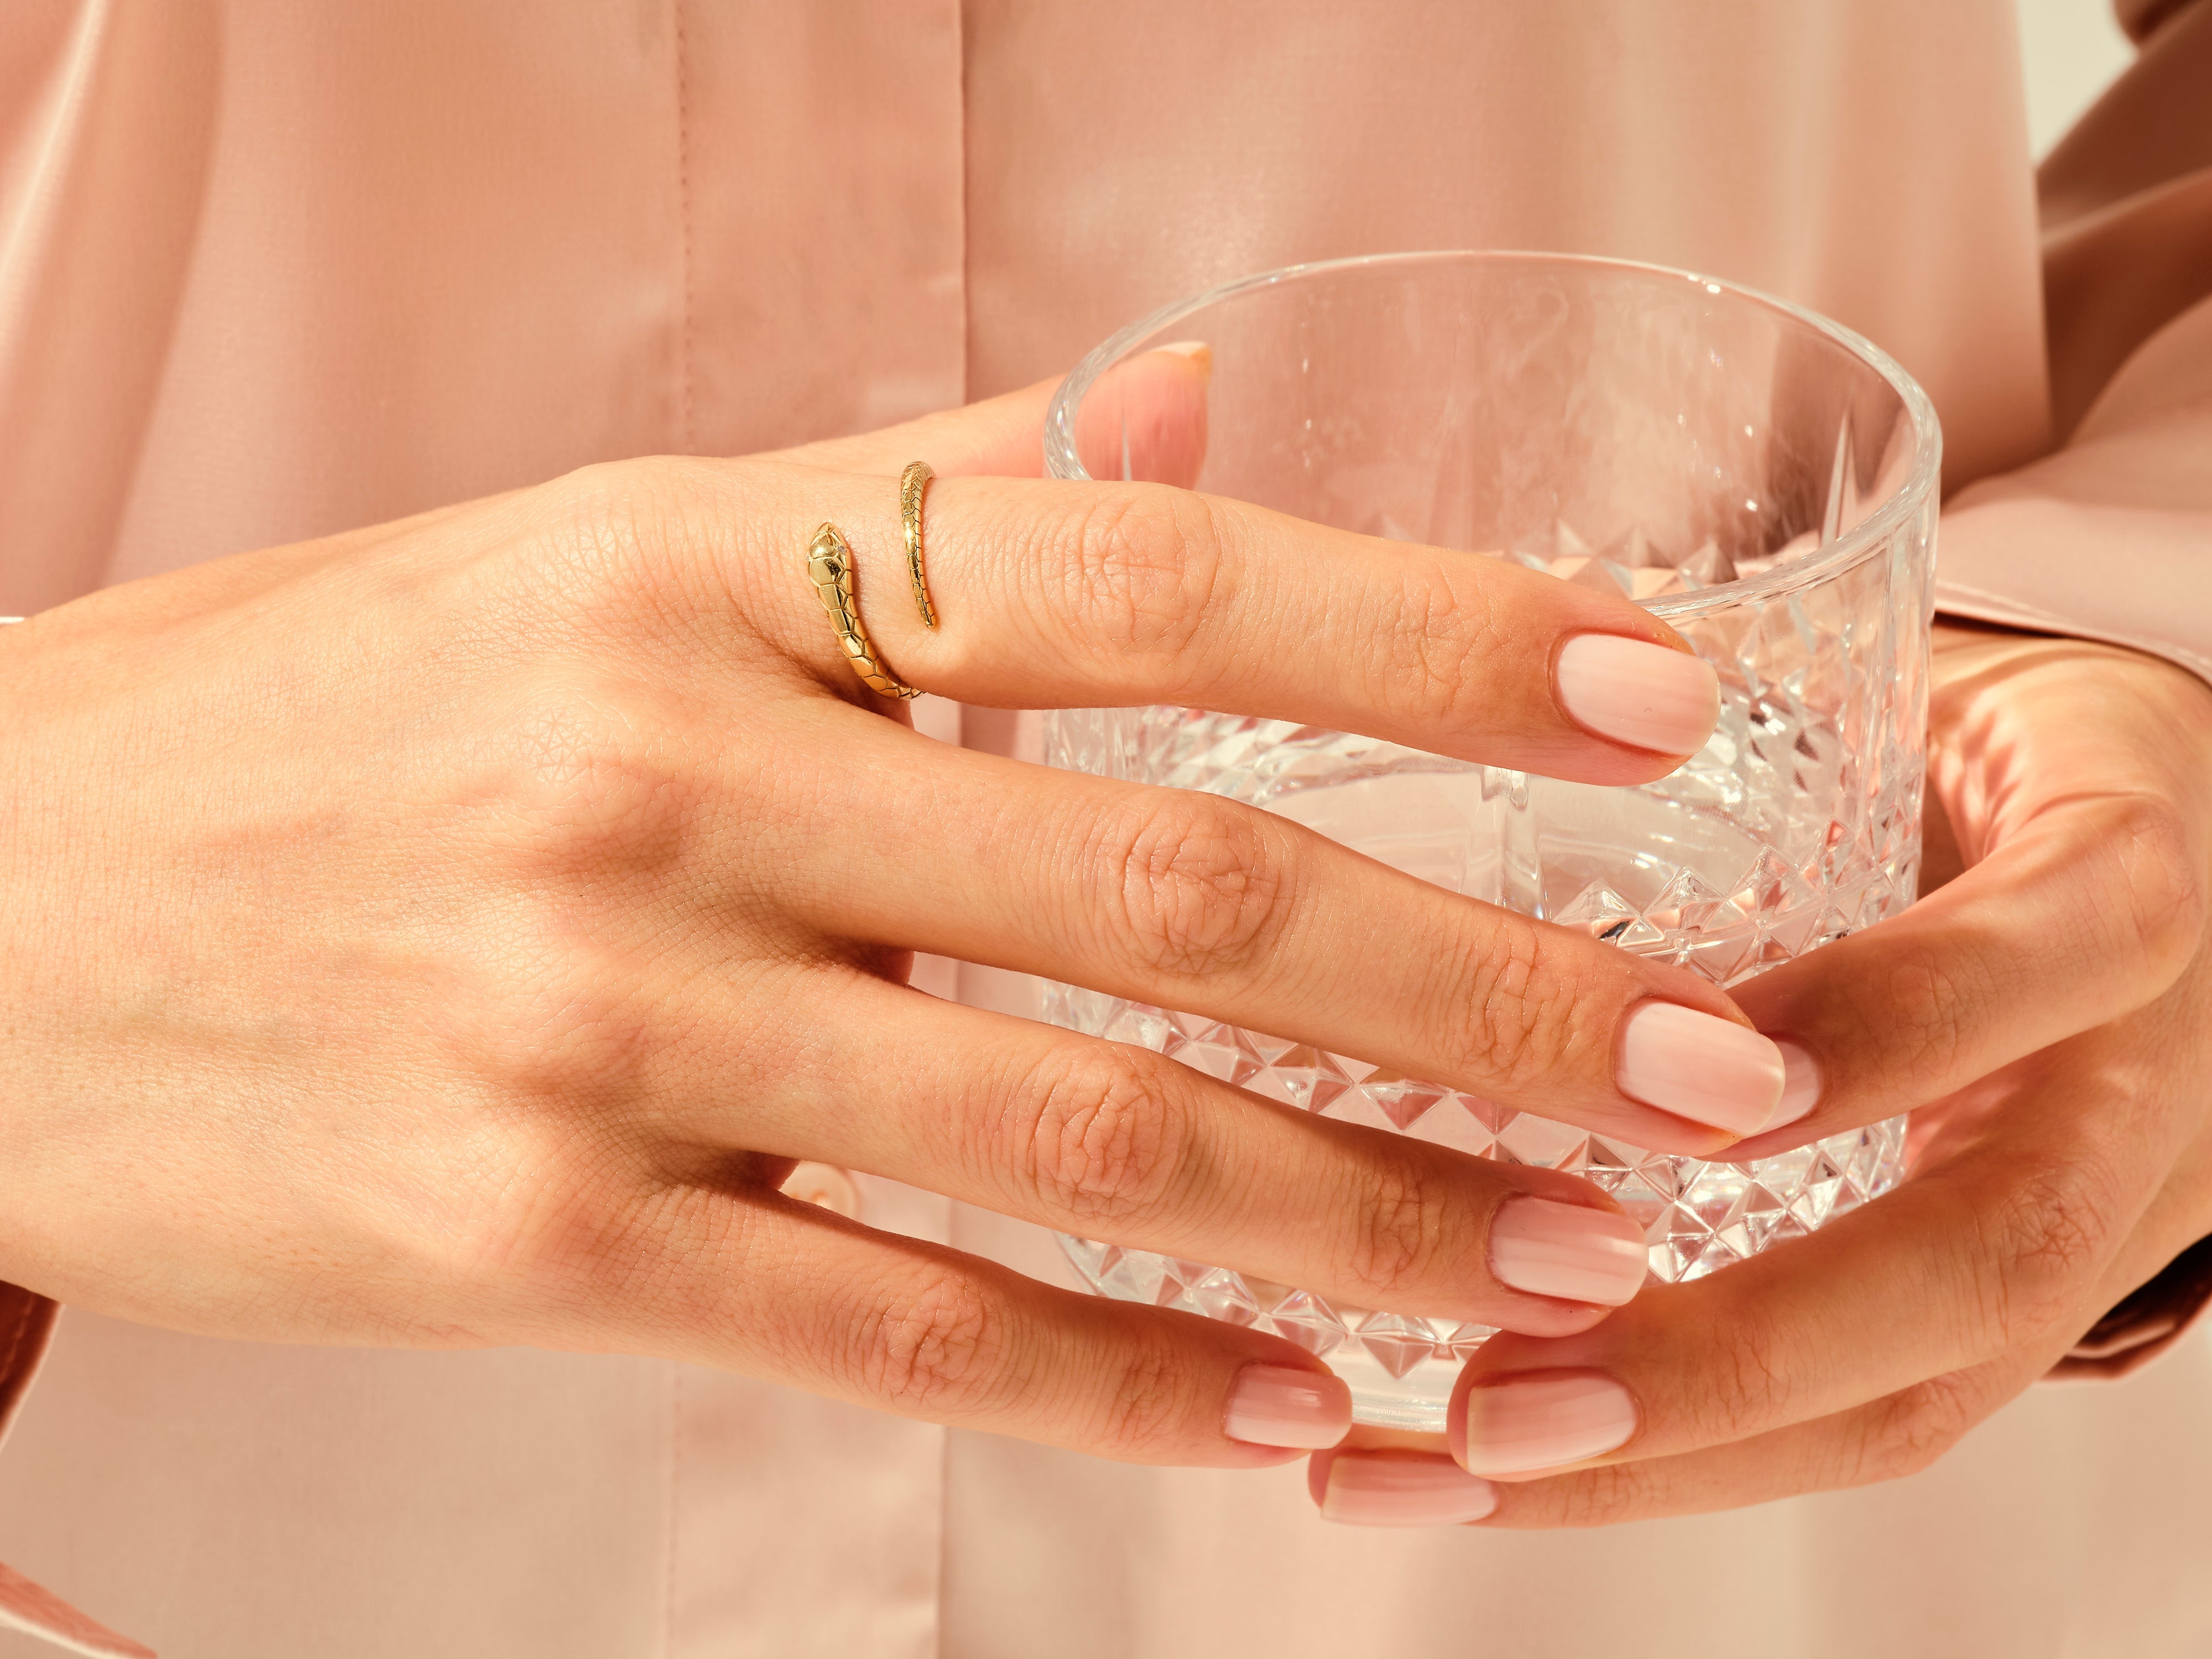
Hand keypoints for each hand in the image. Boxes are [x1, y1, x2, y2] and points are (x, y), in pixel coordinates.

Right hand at [0, 356, 1775, 1466]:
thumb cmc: (332, 707)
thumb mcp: (601, 544)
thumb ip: (919, 486)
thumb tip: (1202, 412)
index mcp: (701, 571)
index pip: (1143, 576)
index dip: (1429, 637)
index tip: (1653, 710)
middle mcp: (665, 782)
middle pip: (1169, 886)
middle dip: (1480, 997)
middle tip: (1709, 1076)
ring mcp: (592, 1026)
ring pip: (1069, 1137)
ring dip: (1355, 1219)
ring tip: (1572, 1266)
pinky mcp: (520, 1239)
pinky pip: (893, 1326)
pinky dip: (1126, 1378)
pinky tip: (1299, 1412)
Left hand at [1307, 624, 2211, 1524]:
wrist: (2131, 853)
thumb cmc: (1970, 752)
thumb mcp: (1923, 689)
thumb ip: (1774, 694)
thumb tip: (1485, 646)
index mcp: (2118, 884)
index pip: (2042, 957)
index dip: (1883, 1029)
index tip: (1695, 1083)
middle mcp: (2134, 1080)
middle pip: (1989, 1253)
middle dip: (1745, 1343)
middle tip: (1507, 1389)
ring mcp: (2083, 1219)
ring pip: (1919, 1389)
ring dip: (1677, 1456)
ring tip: (1452, 1467)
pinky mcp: (2004, 1309)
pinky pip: (1871, 1419)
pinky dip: (1685, 1466)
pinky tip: (1497, 1477)